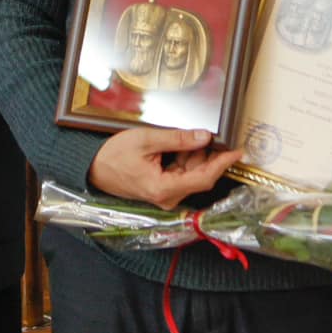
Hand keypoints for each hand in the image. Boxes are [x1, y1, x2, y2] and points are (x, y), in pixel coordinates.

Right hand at [87, 127, 242, 207]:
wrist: (93, 168)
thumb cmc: (114, 156)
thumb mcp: (147, 140)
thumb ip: (178, 139)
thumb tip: (204, 137)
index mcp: (164, 188)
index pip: (204, 178)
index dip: (223, 164)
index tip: (238, 151)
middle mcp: (167, 197)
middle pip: (200, 176)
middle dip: (209, 155)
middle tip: (217, 134)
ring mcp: (165, 195)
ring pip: (192, 174)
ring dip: (196, 156)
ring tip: (193, 135)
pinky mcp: (162, 190)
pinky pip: (182, 175)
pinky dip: (186, 160)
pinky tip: (183, 144)